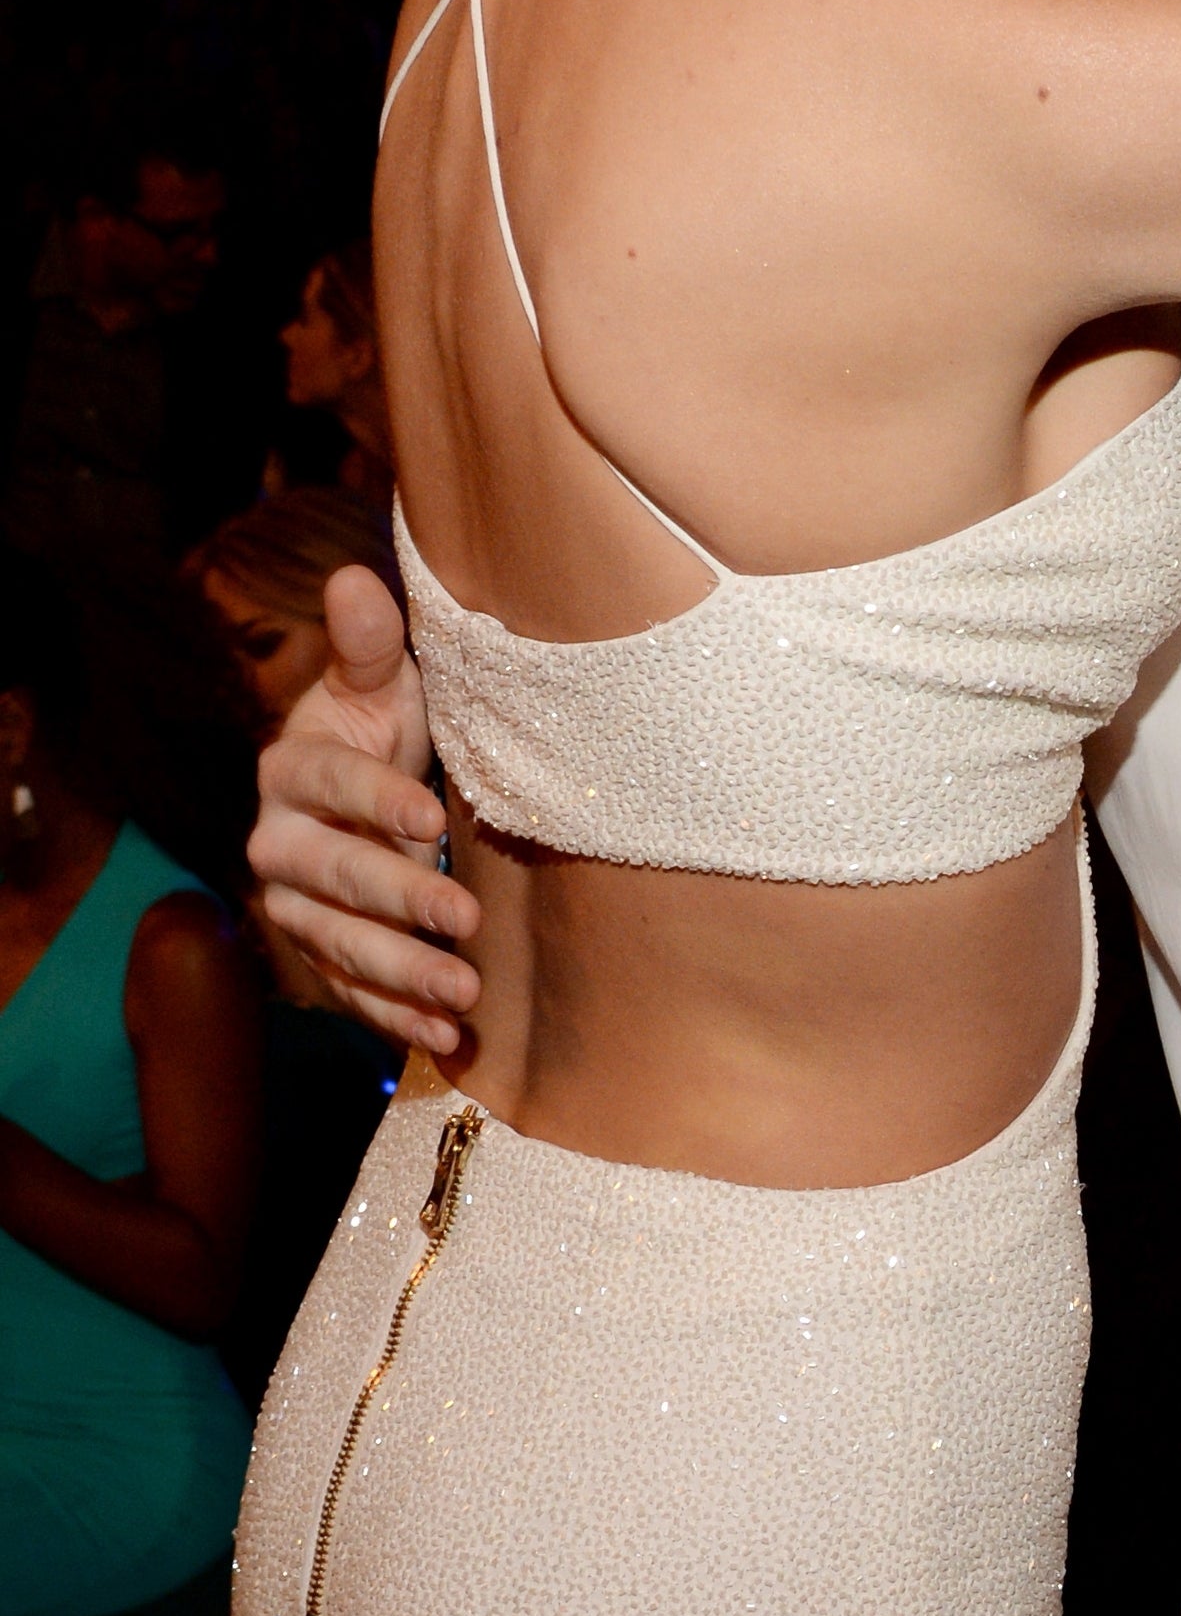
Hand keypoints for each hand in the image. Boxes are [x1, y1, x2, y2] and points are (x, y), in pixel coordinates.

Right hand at [246, 565, 484, 1053]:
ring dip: (403, 975)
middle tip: (465, 922)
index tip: (433, 820)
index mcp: (294, 767)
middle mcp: (280, 841)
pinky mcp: (318, 954)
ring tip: (466, 996)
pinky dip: (395, 1019)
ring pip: (341, 944)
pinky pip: (349, 993)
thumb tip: (353, 578)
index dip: (378, 801)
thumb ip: (371, 643)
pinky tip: (446, 1038)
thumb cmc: (382, 725)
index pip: (333, 784)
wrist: (364, 788)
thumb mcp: (382, 682)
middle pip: (336, 876)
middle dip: (400, 901)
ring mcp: (295, 905)